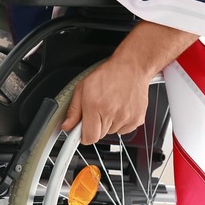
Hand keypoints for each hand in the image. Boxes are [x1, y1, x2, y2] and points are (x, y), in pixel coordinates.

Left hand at [60, 20, 197, 144]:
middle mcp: (112, 113)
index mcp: (95, 106)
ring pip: (111, 132)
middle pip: (99, 135)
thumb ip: (74, 110)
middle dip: (95, 126)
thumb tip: (67, 126)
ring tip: (110, 105)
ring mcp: (126, 118)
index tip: (82, 131)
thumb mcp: (82, 87)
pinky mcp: (137, 119)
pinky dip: (120, 122)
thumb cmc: (108, 75)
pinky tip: (120, 108)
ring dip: (108, 123)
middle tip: (97, 110)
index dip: (83, 135)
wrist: (132, 67)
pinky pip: (124, 130)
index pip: (88, 137)